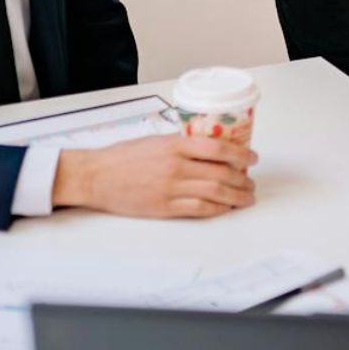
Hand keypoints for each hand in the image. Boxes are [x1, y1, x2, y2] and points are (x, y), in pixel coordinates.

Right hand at [52, 134, 257, 218]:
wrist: (96, 176)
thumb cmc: (123, 157)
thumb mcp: (156, 140)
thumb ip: (182, 144)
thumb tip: (210, 149)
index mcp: (175, 145)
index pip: (217, 149)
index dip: (240, 154)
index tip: (252, 158)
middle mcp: (175, 166)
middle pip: (220, 173)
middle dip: (242, 180)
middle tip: (251, 182)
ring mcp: (170, 188)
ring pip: (214, 192)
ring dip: (235, 196)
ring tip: (245, 197)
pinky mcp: (164, 207)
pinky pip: (198, 209)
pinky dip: (216, 209)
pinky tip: (225, 208)